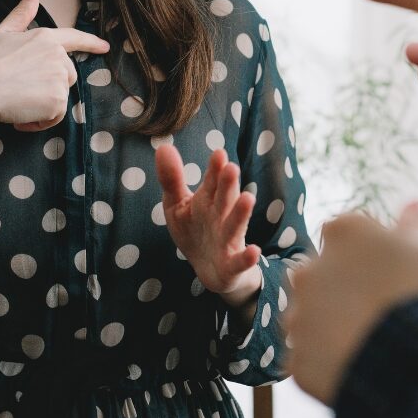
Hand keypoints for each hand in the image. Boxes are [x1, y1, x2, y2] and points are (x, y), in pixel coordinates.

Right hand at [0, 0, 109, 131]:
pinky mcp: (58, 99)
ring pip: (60, 96)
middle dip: (47, 86)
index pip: (75, 38)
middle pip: (66, 75)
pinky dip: (40, 121)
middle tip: (19, 89)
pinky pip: (55, 116)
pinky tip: (21, 117)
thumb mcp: (2, 33)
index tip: (104, 47)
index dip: (91, 43)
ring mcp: (59, 78)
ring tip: (17, 103)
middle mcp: (58, 56)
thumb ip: (22, 14)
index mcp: (45, 38)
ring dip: (42, 105)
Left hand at [155, 146, 262, 306]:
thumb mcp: (177, 205)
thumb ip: (172, 179)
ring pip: (235, 225)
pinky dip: (247, 257)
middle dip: (228, 185)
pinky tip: (254, 251)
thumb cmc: (195, 231)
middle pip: (225, 199)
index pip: (212, 182)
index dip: (215, 169)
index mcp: (208, 201)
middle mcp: (221, 217)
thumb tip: (163, 146)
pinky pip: (240, 261)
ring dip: (241, 213)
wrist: (211, 270)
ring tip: (248, 198)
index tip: (218, 154)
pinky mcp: (233, 264)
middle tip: (231, 168)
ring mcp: (229, 240)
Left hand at [286, 203, 417, 405]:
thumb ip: (415, 226)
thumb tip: (413, 206)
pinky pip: (311, 356)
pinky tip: (358, 363)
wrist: (417, 360)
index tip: (390, 270)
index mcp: (342, 232)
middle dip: (344, 286)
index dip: (369, 252)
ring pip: (312, 315)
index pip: (346, 233)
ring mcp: (300, 315)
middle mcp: (310, 268)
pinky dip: (328, 360)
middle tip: (379, 306)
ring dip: (331, 323)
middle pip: (322, 273)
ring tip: (369, 339)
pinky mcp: (298, 358)